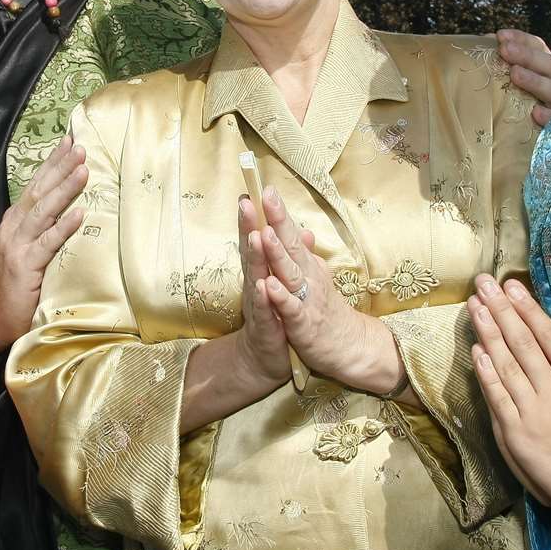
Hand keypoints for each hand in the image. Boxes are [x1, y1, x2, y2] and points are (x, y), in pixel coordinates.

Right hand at [0, 136, 86, 350]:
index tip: (71, 141)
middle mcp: (13, 228)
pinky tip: (80, 214)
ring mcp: (17, 246)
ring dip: (64, 189)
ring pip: (43, 211)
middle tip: (80, 147)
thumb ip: (44, 228)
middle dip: (60, 167)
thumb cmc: (19, 284)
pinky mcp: (24, 266)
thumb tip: (73, 205)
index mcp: (15, 221)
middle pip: (39, 191)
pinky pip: (47, 243)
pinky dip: (64, 227)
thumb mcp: (30, 248)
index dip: (53, 163)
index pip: (37, 185)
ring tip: (83, 171)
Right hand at [236, 197, 290, 389]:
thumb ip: (291, 256)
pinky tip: (265, 285)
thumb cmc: (276, 316)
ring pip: (257, 277)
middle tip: (247, 202)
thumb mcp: (286, 283)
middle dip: (249, 227)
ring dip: (256, 257)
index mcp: (263, 271)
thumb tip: (303, 230)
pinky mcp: (267, 327)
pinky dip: (266, 298)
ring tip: (255, 236)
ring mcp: (260, 305)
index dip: (256, 217)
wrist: (266, 358)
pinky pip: (267, 312)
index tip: (253, 191)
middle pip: (252, 251)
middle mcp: (257, 284)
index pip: (258, 240)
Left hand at [254, 188, 392, 391]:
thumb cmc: (326, 310)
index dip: (277, 212)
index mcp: (306, 265)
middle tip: (265, 195)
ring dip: (277, 253)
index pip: (290, 234)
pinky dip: (279, 297)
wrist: (349, 346)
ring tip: (264, 233)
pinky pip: (290, 308)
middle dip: (277, 220)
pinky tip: (266, 285)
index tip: (263, 188)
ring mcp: (306, 298)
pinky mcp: (303, 323)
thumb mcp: (317, 278)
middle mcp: (308, 276)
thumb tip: (305, 231)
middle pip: (291, 244)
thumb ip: (307, 255)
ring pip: (290, 273)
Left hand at [468, 276, 550, 520]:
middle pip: (523, 341)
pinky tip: (475, 351)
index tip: (512, 286)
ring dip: (489, 332)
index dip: (528, 308)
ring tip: (474, 306)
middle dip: (501, 309)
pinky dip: (486, 373)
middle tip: (484, 283)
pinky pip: (498, 397)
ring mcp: (533, 410)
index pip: (548, 336)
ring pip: (507, 363)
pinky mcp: (518, 432)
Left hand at [497, 29, 550, 126]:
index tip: (501, 36)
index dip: (521, 39)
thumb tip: (484, 43)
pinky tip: (536, 113)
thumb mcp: (509, 73)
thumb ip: (501, 59)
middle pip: (547, 63)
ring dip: (534, 80)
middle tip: (505, 50)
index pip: (537, 46)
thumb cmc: (518, 95)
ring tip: (515, 74)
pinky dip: (547, 115)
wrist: (529, 127)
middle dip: (526, 55)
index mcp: (543, 64)